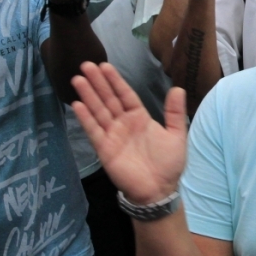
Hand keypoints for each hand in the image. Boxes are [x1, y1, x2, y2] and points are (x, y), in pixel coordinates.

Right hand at [72, 63, 187, 203]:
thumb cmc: (168, 164)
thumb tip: (178, 88)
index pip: (125, 94)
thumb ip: (175, 112)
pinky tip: (77, 104)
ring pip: (98, 111)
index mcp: (140, 117)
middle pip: (108, 99)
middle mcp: (123, 123)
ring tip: (77, 79)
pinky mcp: (104, 149)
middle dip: (97, 82)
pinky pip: (94, 131)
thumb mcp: (176, 135)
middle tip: (86, 64)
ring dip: (88, 95)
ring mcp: (112, 135)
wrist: (159, 190)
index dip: (115, 80)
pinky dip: (85, 118)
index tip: (104, 65)